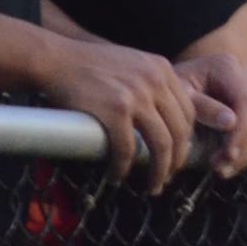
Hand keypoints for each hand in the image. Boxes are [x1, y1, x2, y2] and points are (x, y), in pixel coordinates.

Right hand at [33, 34, 197, 192]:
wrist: (57, 59)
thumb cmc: (90, 65)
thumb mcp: (133, 64)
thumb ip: (151, 85)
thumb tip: (162, 120)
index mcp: (164, 69)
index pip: (189, 111)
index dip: (185, 139)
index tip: (177, 156)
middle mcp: (156, 81)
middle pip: (180, 131)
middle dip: (176, 161)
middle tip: (165, 179)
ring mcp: (137, 96)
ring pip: (161, 144)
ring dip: (158, 171)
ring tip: (151, 186)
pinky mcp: (115, 110)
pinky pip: (127, 149)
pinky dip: (124, 168)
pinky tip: (117, 176)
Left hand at [174, 52, 246, 177]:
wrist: (161, 80)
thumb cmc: (165, 86)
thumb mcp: (180, 93)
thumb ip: (203, 107)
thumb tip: (231, 123)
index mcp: (228, 68)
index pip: (246, 103)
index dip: (240, 132)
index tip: (227, 155)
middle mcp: (243, 76)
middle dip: (242, 147)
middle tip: (221, 168)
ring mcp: (246, 90)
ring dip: (245, 152)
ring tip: (222, 170)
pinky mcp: (244, 105)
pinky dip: (245, 149)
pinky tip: (228, 162)